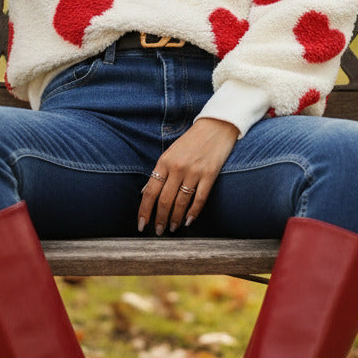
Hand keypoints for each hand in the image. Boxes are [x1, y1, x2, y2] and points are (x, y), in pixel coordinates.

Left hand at [138, 117, 238, 234]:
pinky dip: (193, 212)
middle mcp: (177, 167)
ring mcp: (194, 171)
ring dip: (175, 218)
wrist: (216, 126)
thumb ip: (159, 172)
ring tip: (172, 228)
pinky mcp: (210, 174)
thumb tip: (146, 192)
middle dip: (159, 219)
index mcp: (164, 161)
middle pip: (164, 200)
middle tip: (158, 231)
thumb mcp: (170, 153)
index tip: (141, 224)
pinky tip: (189, 220)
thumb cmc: (191, 141)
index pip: (150, 192)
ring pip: (181, 202)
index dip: (144, 210)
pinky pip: (200, 198)